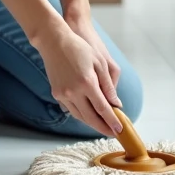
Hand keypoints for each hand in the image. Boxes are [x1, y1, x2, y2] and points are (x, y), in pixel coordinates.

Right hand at [30, 19, 123, 136]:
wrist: (53, 42)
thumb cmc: (79, 48)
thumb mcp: (99, 62)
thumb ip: (108, 85)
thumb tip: (116, 104)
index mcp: (87, 83)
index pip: (103, 109)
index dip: (112, 121)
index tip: (120, 130)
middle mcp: (74, 92)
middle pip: (91, 118)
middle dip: (103, 128)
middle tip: (113, 133)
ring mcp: (63, 94)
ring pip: (80, 116)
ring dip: (92, 123)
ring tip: (103, 126)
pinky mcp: (56, 93)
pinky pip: (71, 110)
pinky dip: (81, 115)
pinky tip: (89, 115)